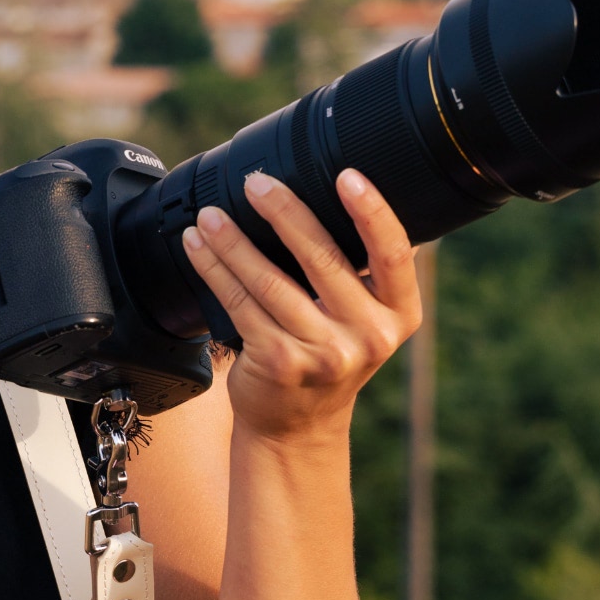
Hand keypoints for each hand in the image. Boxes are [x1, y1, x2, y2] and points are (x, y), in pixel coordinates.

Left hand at [180, 168, 421, 445]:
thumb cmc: (330, 353)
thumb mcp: (365, 319)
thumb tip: (345, 195)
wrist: (299, 425)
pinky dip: (215, 270)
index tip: (347, 175)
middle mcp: (368, 336)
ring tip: (211, 215)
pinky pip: (240, 303)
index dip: (372, 212)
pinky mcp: (279, 362)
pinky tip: (199, 248)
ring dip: (234, 241)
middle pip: (323, 259)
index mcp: (399, 314)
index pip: (393, 255)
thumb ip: (364, 271)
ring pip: (270, 281)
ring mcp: (323, 353)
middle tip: (256, 183)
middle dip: (284, 212)